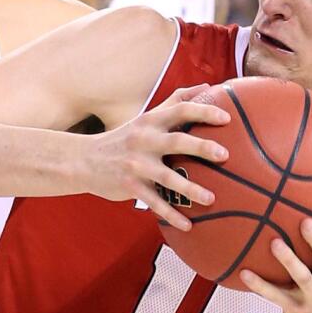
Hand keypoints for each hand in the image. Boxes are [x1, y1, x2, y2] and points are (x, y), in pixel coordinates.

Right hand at [87, 85, 228, 229]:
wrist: (84, 160)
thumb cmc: (125, 137)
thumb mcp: (147, 117)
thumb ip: (176, 101)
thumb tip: (206, 86)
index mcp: (151, 121)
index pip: (180, 110)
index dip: (204, 110)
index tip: (226, 118)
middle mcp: (144, 140)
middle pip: (177, 141)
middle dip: (201, 147)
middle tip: (225, 155)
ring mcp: (136, 164)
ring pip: (167, 177)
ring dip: (190, 189)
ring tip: (211, 199)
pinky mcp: (129, 186)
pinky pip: (154, 202)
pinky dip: (171, 215)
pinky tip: (188, 226)